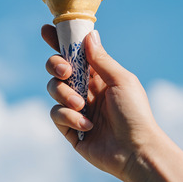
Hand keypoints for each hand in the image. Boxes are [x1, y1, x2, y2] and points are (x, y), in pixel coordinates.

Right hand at [42, 24, 161, 180]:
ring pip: (53, 90)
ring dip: (65, 95)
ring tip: (82, 106)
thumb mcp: (121, 80)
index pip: (75, 54)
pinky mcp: (70, 129)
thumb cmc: (135, 113)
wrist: (136, 150)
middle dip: (55, 66)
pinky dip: (69, 117)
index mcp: (99, 76)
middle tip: (66, 71)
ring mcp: (76, 109)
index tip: (46, 31)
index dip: (60, 42)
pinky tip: (87, 125)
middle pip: (57, 69)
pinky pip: (56, 114)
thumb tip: (90, 35)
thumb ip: (101, 60)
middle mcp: (86, 90)